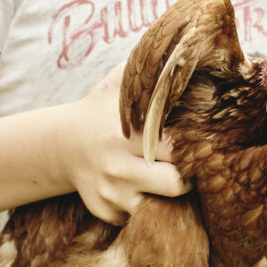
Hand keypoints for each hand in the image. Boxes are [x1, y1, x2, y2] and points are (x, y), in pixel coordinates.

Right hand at [60, 63, 187, 224]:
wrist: (62, 144)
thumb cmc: (101, 110)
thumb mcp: (120, 83)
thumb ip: (150, 70)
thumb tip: (186, 50)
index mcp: (125, 135)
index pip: (177, 147)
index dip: (196, 145)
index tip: (205, 140)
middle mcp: (117, 168)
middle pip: (176, 184)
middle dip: (191, 175)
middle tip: (195, 164)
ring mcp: (111, 194)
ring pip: (162, 207)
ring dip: (171, 195)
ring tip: (174, 176)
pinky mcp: (106, 212)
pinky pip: (141, 217)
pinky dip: (150, 205)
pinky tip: (147, 188)